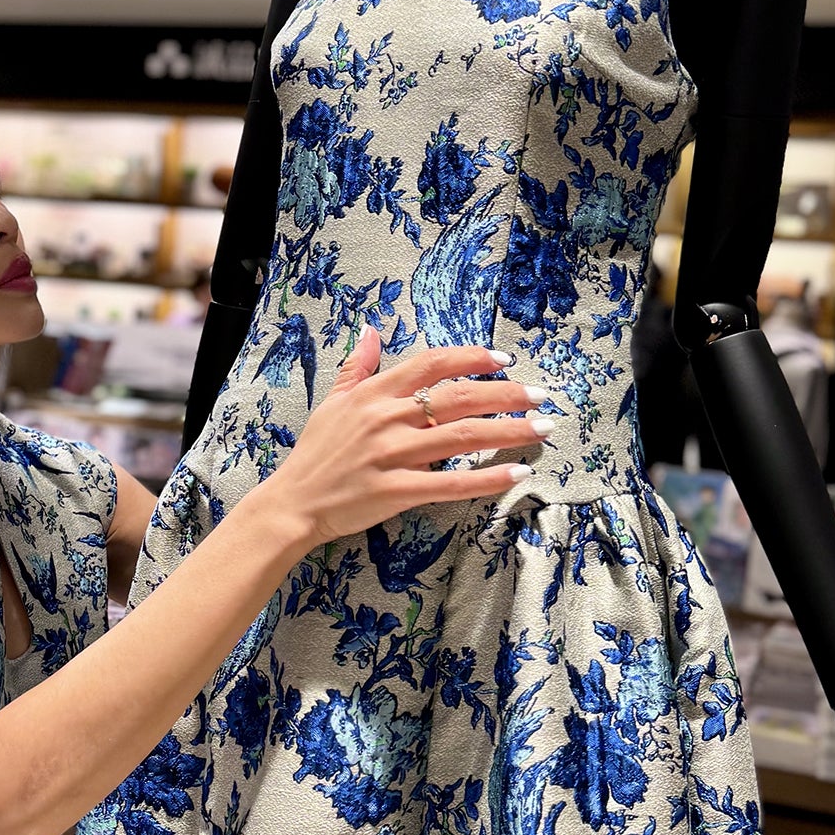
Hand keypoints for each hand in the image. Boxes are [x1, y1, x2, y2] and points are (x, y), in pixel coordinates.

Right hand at [260, 324, 549, 549]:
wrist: (293, 503)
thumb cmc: (315, 453)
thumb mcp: (333, 402)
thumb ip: (357, 366)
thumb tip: (371, 331)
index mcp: (374, 394)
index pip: (431, 364)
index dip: (471, 358)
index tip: (503, 361)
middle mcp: (387, 419)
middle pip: (457, 397)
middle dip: (505, 394)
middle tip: (540, 396)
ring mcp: (393, 455)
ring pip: (462, 437)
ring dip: (508, 431)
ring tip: (542, 429)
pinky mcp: (397, 491)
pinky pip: (451, 483)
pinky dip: (487, 478)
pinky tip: (517, 472)